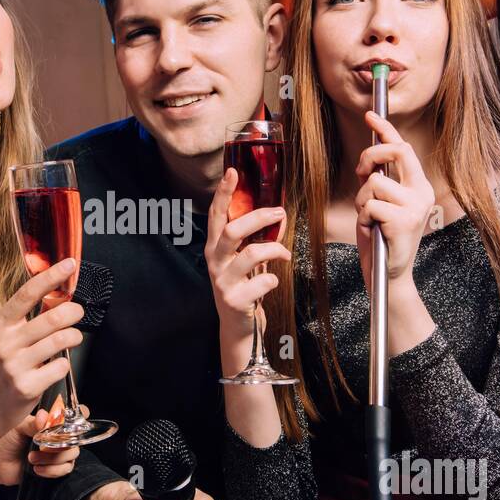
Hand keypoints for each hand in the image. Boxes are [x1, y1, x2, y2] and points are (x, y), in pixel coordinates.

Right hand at [0, 258, 83, 434]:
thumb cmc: (2, 367)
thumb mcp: (7, 338)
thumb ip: (29, 319)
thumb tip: (59, 296)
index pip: (27, 294)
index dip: (51, 277)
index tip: (69, 265)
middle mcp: (5, 342)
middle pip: (51, 318)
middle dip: (73, 312)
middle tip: (78, 313)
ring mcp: (15, 365)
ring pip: (60, 341)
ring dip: (74, 337)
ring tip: (74, 338)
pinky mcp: (26, 386)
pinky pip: (60, 367)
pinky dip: (65, 364)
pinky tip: (57, 365)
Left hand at [0, 405, 84, 484]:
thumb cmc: (5, 440)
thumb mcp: (17, 427)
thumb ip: (32, 423)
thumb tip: (45, 416)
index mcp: (51, 423)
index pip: (74, 417)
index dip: (79, 419)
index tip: (70, 424)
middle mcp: (58, 437)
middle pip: (75, 439)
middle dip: (60, 445)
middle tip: (42, 446)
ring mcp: (57, 453)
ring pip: (71, 456)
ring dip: (53, 459)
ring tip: (32, 458)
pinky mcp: (53, 469)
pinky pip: (64, 470)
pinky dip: (51, 470)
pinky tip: (36, 469)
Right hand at [206, 166, 290, 345]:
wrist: (238, 327)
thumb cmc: (244, 287)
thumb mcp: (249, 261)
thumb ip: (259, 238)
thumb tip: (280, 215)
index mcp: (215, 247)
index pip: (216, 215)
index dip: (223, 193)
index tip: (233, 172)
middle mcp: (215, 261)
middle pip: (232, 230)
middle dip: (259, 217)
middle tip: (280, 212)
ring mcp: (222, 281)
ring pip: (251, 253)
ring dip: (275, 249)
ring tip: (284, 253)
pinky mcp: (234, 299)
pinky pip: (263, 281)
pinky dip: (274, 279)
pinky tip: (272, 283)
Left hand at [353, 111, 434, 292]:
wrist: (389, 275)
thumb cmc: (382, 238)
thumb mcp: (381, 204)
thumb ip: (380, 181)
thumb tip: (369, 159)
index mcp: (419, 186)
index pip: (403, 149)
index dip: (386, 129)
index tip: (369, 115)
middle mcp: (422, 193)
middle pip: (396, 152)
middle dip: (370, 157)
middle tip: (361, 173)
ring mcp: (416, 207)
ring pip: (374, 183)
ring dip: (362, 201)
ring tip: (370, 220)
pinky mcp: (404, 221)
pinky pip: (370, 205)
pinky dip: (364, 218)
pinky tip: (373, 232)